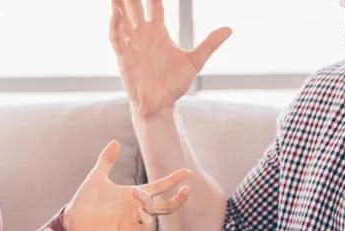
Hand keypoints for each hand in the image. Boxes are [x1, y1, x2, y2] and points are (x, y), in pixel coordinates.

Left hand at [62, 141, 190, 230]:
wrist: (72, 218)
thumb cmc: (85, 201)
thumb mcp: (97, 176)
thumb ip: (107, 160)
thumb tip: (115, 142)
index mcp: (133, 195)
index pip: (159, 187)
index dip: (173, 179)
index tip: (186, 171)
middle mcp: (137, 208)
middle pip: (167, 206)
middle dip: (179, 199)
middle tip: (186, 188)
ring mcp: (133, 219)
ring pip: (157, 216)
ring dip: (152, 204)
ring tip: (138, 194)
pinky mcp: (126, 230)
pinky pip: (146, 230)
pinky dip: (147, 220)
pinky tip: (138, 210)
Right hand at [110, 0, 231, 117]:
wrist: (161, 106)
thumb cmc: (174, 85)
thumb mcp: (195, 62)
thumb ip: (209, 44)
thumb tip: (229, 29)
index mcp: (159, 33)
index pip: (154, 5)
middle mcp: (144, 36)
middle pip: (135, 8)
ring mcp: (132, 46)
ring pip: (123, 19)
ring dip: (119, 5)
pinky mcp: (124, 58)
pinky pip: (117, 39)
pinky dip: (115, 26)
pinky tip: (117, 13)